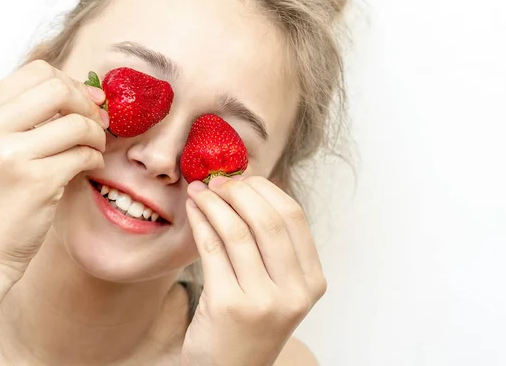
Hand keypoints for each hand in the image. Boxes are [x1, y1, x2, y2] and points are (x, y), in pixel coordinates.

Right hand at [0, 60, 107, 282]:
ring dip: (97, 135)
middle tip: (98, 124)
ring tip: (94, 148)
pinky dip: (95, 158)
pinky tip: (89, 167)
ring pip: (78, 124)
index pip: (37, 72)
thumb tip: (84, 91)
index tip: (88, 102)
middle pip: (59, 89)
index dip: (72, 83)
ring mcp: (10, 156)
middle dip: (88, 105)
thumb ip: (26, 117)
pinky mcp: (36, 182)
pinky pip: (84, 155)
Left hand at [182, 175, 326, 365]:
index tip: (242, 179)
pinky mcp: (228, 306)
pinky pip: (212, 248)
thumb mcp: (277, 289)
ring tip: (199, 192)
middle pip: (268, 219)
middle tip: (216, 181)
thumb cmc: (250, 326)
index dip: (265, 190)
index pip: (294, 217)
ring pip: (238, 231)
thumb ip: (273, 246)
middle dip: (238, 191)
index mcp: (312, 281)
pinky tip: (193, 211)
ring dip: (214, 203)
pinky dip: (200, 223)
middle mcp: (294, 292)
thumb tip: (249, 188)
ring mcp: (263, 301)